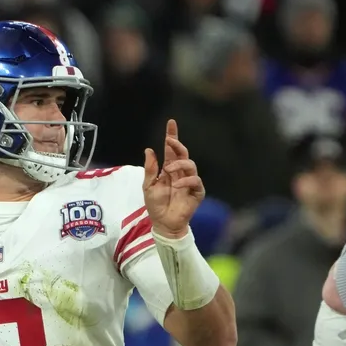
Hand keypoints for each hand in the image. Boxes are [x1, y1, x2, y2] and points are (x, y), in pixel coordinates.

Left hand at [143, 119, 204, 238]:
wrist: (163, 223)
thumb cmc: (156, 205)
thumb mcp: (148, 186)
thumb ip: (150, 169)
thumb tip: (149, 150)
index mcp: (169, 169)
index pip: (171, 150)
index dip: (172, 136)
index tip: (171, 123)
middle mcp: (180, 173)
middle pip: (183, 153)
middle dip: (177, 144)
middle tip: (169, 140)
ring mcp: (189, 181)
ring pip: (191, 164)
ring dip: (179, 164)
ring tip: (168, 170)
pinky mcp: (196, 192)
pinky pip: (195, 181)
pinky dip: (186, 181)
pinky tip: (177, 185)